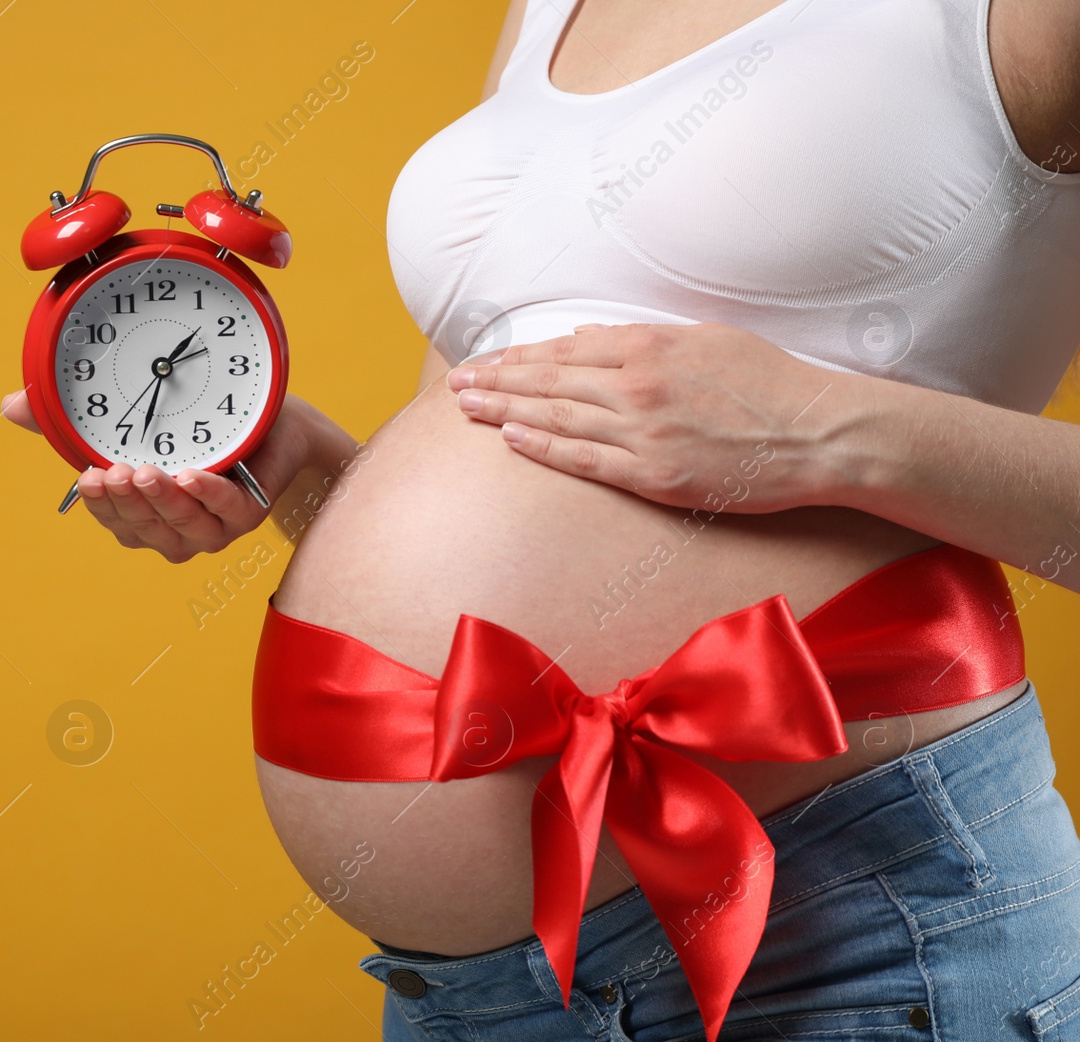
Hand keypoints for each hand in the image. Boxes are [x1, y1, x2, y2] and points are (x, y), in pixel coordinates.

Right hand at [1, 389, 324, 562]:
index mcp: (147, 515)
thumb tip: (9, 406)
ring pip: (183, 528)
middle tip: (112, 471)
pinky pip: (228, 512)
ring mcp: (214, 527)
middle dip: (127, 504)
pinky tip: (191, 476)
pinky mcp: (249, 513)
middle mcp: (178, 530)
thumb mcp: (136, 416)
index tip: (85, 477)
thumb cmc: (201, 425)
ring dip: (162, 502)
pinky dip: (209, 495)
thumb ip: (73, 420)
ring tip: (147, 471)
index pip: (116, 523)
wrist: (274, 423)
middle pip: (145, 530)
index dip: (100, 506)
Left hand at [445, 323, 854, 512]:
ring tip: (468, 408)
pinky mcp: (654, 473)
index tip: (487, 359)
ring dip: (506, 410)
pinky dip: (544, 448)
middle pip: (549, 381)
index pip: (565, 350)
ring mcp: (643, 431)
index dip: (519, 356)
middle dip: (497, 381)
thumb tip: (588, 334)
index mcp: (651, 346)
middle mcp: (638, 385)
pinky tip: (511, 438)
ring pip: (557, 418)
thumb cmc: (772, 382)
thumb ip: (643, 337)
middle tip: (456, 384)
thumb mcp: (707, 339)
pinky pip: (585, 459)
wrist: (820, 432)